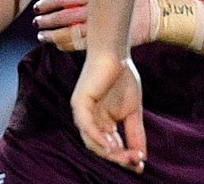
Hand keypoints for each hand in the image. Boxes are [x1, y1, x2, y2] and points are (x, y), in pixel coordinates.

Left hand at [33, 0, 155, 51]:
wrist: (152, 16)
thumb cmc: (125, 2)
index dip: (49, 3)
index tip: (37, 8)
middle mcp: (98, 9)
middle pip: (66, 15)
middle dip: (48, 20)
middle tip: (37, 23)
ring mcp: (104, 26)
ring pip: (73, 32)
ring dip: (54, 35)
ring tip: (42, 36)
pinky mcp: (109, 39)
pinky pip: (83, 44)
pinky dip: (68, 45)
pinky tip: (58, 44)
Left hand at [72, 55, 146, 172]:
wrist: (116, 55)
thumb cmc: (123, 79)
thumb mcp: (133, 111)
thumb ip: (135, 133)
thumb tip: (141, 156)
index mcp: (100, 122)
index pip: (109, 146)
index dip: (123, 157)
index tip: (140, 165)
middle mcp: (89, 120)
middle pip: (99, 147)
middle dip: (118, 158)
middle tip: (135, 163)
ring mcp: (82, 112)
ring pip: (91, 140)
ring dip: (110, 152)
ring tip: (128, 157)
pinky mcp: (79, 102)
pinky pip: (86, 125)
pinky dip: (98, 137)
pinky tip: (111, 146)